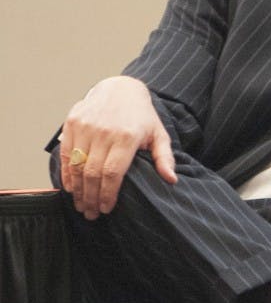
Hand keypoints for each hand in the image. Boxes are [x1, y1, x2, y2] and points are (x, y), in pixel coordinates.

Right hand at [60, 76, 176, 219]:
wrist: (120, 88)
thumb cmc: (141, 116)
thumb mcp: (158, 134)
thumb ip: (164, 158)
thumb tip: (171, 180)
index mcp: (127, 136)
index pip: (113, 173)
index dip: (108, 194)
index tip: (107, 209)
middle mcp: (104, 131)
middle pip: (92, 173)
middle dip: (91, 198)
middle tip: (91, 214)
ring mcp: (86, 126)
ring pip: (77, 166)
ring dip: (78, 190)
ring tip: (81, 206)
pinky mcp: (73, 122)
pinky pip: (67, 154)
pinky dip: (67, 174)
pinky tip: (71, 188)